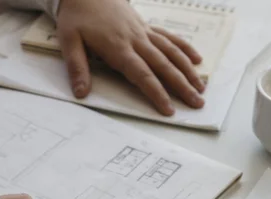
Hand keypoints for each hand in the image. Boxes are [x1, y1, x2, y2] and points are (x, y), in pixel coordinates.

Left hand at [56, 0, 205, 115]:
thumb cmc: (77, 17)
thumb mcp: (69, 41)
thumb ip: (77, 67)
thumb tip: (81, 92)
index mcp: (118, 47)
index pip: (141, 74)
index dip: (156, 92)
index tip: (168, 109)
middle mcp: (136, 40)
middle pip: (163, 66)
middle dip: (182, 86)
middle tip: (197, 103)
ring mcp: (144, 33)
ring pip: (171, 52)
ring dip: (188, 70)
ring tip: (201, 88)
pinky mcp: (146, 27)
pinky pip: (169, 38)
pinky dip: (184, 48)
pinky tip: (197, 60)